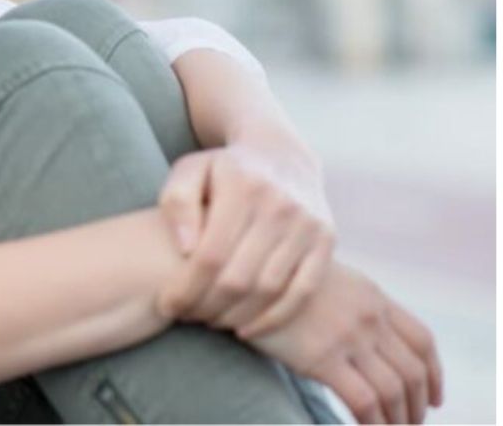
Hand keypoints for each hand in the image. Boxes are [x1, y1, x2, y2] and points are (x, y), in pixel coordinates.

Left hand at [155, 136, 335, 336]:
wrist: (280, 154)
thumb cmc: (222, 170)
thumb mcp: (189, 171)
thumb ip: (177, 203)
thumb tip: (185, 247)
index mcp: (242, 186)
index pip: (210, 254)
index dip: (186, 287)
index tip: (166, 305)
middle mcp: (280, 205)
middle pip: (240, 277)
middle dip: (207, 306)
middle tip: (186, 317)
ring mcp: (308, 224)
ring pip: (270, 289)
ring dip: (236, 316)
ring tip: (210, 322)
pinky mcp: (326, 240)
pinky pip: (303, 291)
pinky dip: (275, 318)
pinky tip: (247, 330)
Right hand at [244, 259, 442, 423]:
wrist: (240, 266)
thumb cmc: (272, 274)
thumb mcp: (323, 275)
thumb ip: (347, 300)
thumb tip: (358, 334)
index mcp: (372, 296)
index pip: (422, 341)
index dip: (435, 375)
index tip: (434, 397)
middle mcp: (369, 317)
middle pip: (413, 371)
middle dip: (418, 405)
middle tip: (411, 424)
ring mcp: (348, 337)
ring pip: (394, 391)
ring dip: (399, 420)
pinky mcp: (322, 357)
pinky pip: (364, 401)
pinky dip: (373, 423)